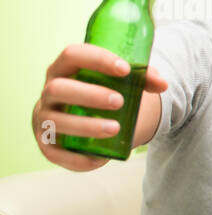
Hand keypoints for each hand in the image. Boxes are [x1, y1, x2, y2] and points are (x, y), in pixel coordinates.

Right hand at [32, 45, 167, 170]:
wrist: (94, 120)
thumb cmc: (107, 94)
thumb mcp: (125, 84)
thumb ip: (144, 79)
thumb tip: (162, 84)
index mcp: (65, 69)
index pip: (72, 55)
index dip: (97, 59)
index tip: (125, 69)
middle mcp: (49, 93)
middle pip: (58, 88)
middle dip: (89, 95)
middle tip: (120, 101)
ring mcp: (45, 119)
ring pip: (56, 122)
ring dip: (86, 126)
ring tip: (116, 129)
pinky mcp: (48, 145)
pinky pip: (55, 153)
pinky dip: (76, 158)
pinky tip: (98, 160)